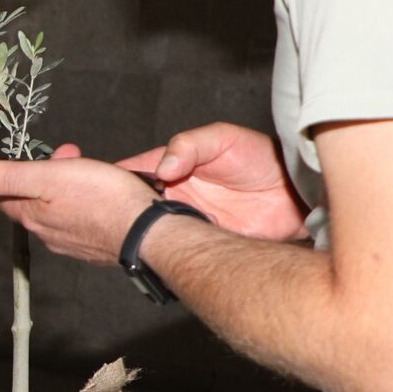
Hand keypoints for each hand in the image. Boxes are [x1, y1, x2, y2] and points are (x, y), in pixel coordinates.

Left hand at [0, 150, 158, 266]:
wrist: (146, 232)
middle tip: (71, 157)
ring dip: (68, 190)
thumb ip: (11, 176)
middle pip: (36, 203)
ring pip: (61, 213)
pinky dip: (88, 207)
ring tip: (90, 172)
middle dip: (47, 176)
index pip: (6, 198)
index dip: (15, 175)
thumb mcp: (50, 177)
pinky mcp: (97, 248)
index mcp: (32, 216)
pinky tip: (104, 198)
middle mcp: (49, 235)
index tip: (35, 158)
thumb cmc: (101, 199)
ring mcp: (74, 244)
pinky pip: (84, 224)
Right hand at [114, 123, 307, 240]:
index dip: (111, 181)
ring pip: (153, 232)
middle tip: (106, 221)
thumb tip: (163, 168)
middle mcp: (174, 195)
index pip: (132, 173)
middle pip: (134, 207)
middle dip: (119, 214)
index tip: (95, 188)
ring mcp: (188, 220)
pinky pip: (179, 250)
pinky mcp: (205, 243)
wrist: (297, 193)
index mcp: (172, 166)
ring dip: (143, 235)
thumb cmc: (262, 157)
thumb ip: (190, 145)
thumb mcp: (223, 138)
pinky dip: (168, 253)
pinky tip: (160, 253)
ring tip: (130, 238)